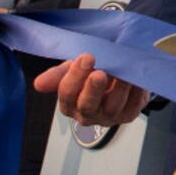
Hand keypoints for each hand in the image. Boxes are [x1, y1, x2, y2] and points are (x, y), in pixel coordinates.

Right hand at [33, 54, 149, 126]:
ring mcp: (109, 116)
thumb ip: (58, 75)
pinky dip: (136, 92)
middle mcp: (87, 114)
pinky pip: (133, 106)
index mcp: (69, 104)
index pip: (67, 94)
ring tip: (122, 73)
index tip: (85, 57)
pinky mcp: (128, 115)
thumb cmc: (92, 71)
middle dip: (93, 89)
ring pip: (112, 107)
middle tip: (100, 72)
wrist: (118, 74)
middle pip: (87, 106)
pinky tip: (136, 79)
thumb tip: (39, 84)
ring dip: (118, 89)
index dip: (75, 77)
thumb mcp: (74, 69)